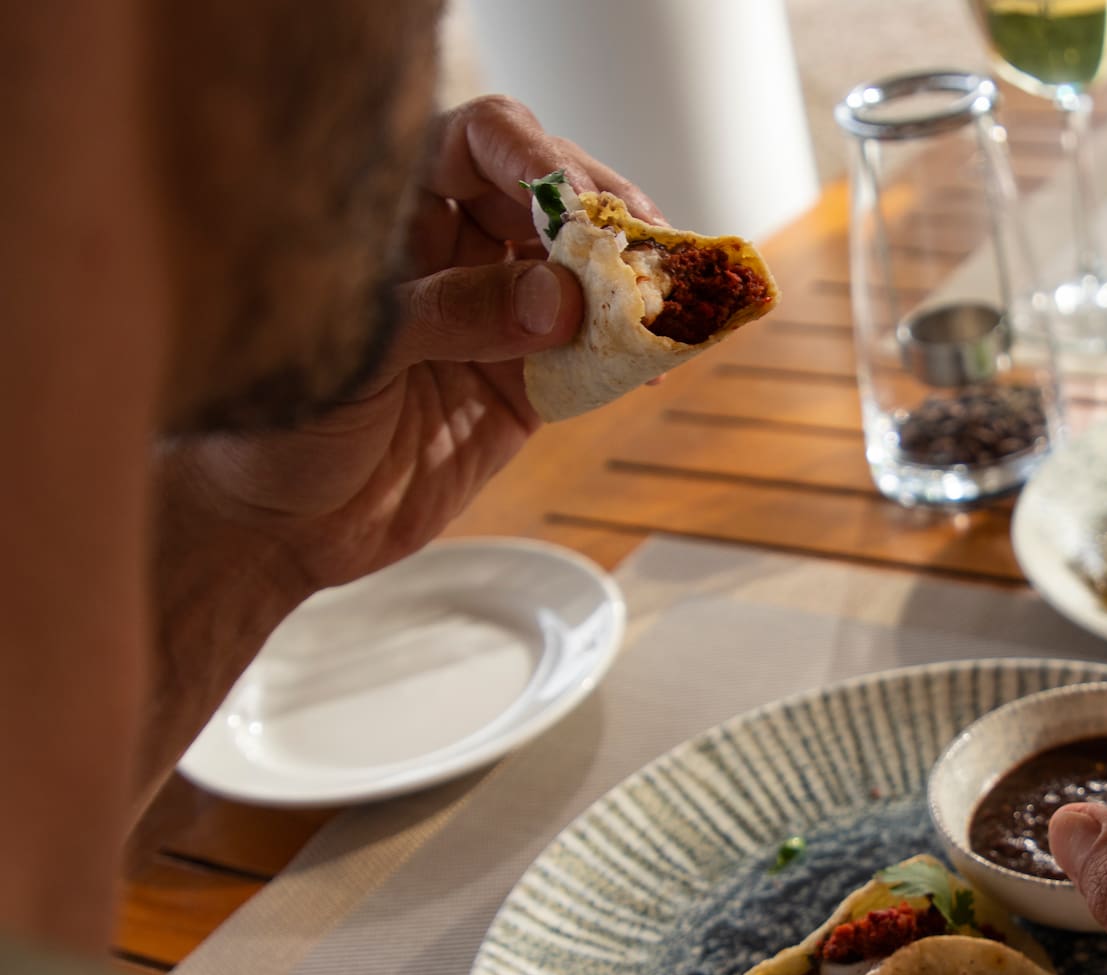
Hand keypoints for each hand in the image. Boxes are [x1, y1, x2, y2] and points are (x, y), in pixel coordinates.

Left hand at [159, 94, 661, 599]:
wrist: (272, 529)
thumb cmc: (269, 424)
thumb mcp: (350, 354)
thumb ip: (451, 313)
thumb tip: (554, 298)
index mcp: (389, 214)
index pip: (475, 144)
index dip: (532, 156)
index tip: (574, 199)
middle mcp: (447, 253)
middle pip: (545, 200)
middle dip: (602, 215)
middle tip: (644, 244)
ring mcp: (489, 320)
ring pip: (578, 275)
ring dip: (627, 283)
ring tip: (668, 297)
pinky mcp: (519, 388)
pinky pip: (586, 357)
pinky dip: (626, 356)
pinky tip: (655, 360)